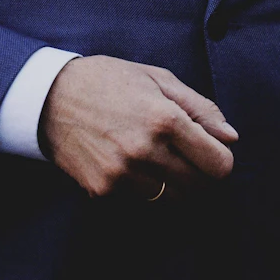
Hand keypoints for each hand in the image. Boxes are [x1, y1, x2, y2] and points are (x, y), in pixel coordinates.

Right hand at [40, 55, 237, 198]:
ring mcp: (122, 175)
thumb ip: (201, 108)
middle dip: (202, 173)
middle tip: (188, 155)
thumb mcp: (160, 80)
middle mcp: (145, 151)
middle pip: (199, 186)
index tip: (213, 151)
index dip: (222, 160)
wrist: (49, 97)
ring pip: (172, 199)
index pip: (217, 164)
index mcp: (165, 119)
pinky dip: (145, 187)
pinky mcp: (102, 190)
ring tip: (162, 158)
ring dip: (176, 184)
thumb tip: (230, 137)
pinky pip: (140, 200)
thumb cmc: (110, 81)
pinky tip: (133, 163)